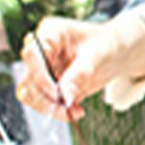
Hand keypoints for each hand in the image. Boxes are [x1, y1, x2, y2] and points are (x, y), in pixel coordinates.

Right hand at [18, 14, 144, 118]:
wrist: (116, 53)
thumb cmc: (107, 44)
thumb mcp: (96, 56)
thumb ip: (79, 75)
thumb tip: (64, 97)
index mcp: (49, 33)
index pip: (32, 55)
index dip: (41, 77)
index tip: (57, 93)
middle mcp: (40, 51)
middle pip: (28, 79)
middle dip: (46, 98)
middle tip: (67, 108)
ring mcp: (42, 69)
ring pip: (31, 94)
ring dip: (49, 107)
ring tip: (74, 110)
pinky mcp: (48, 85)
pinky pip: (43, 102)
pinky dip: (56, 111)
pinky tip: (76, 110)